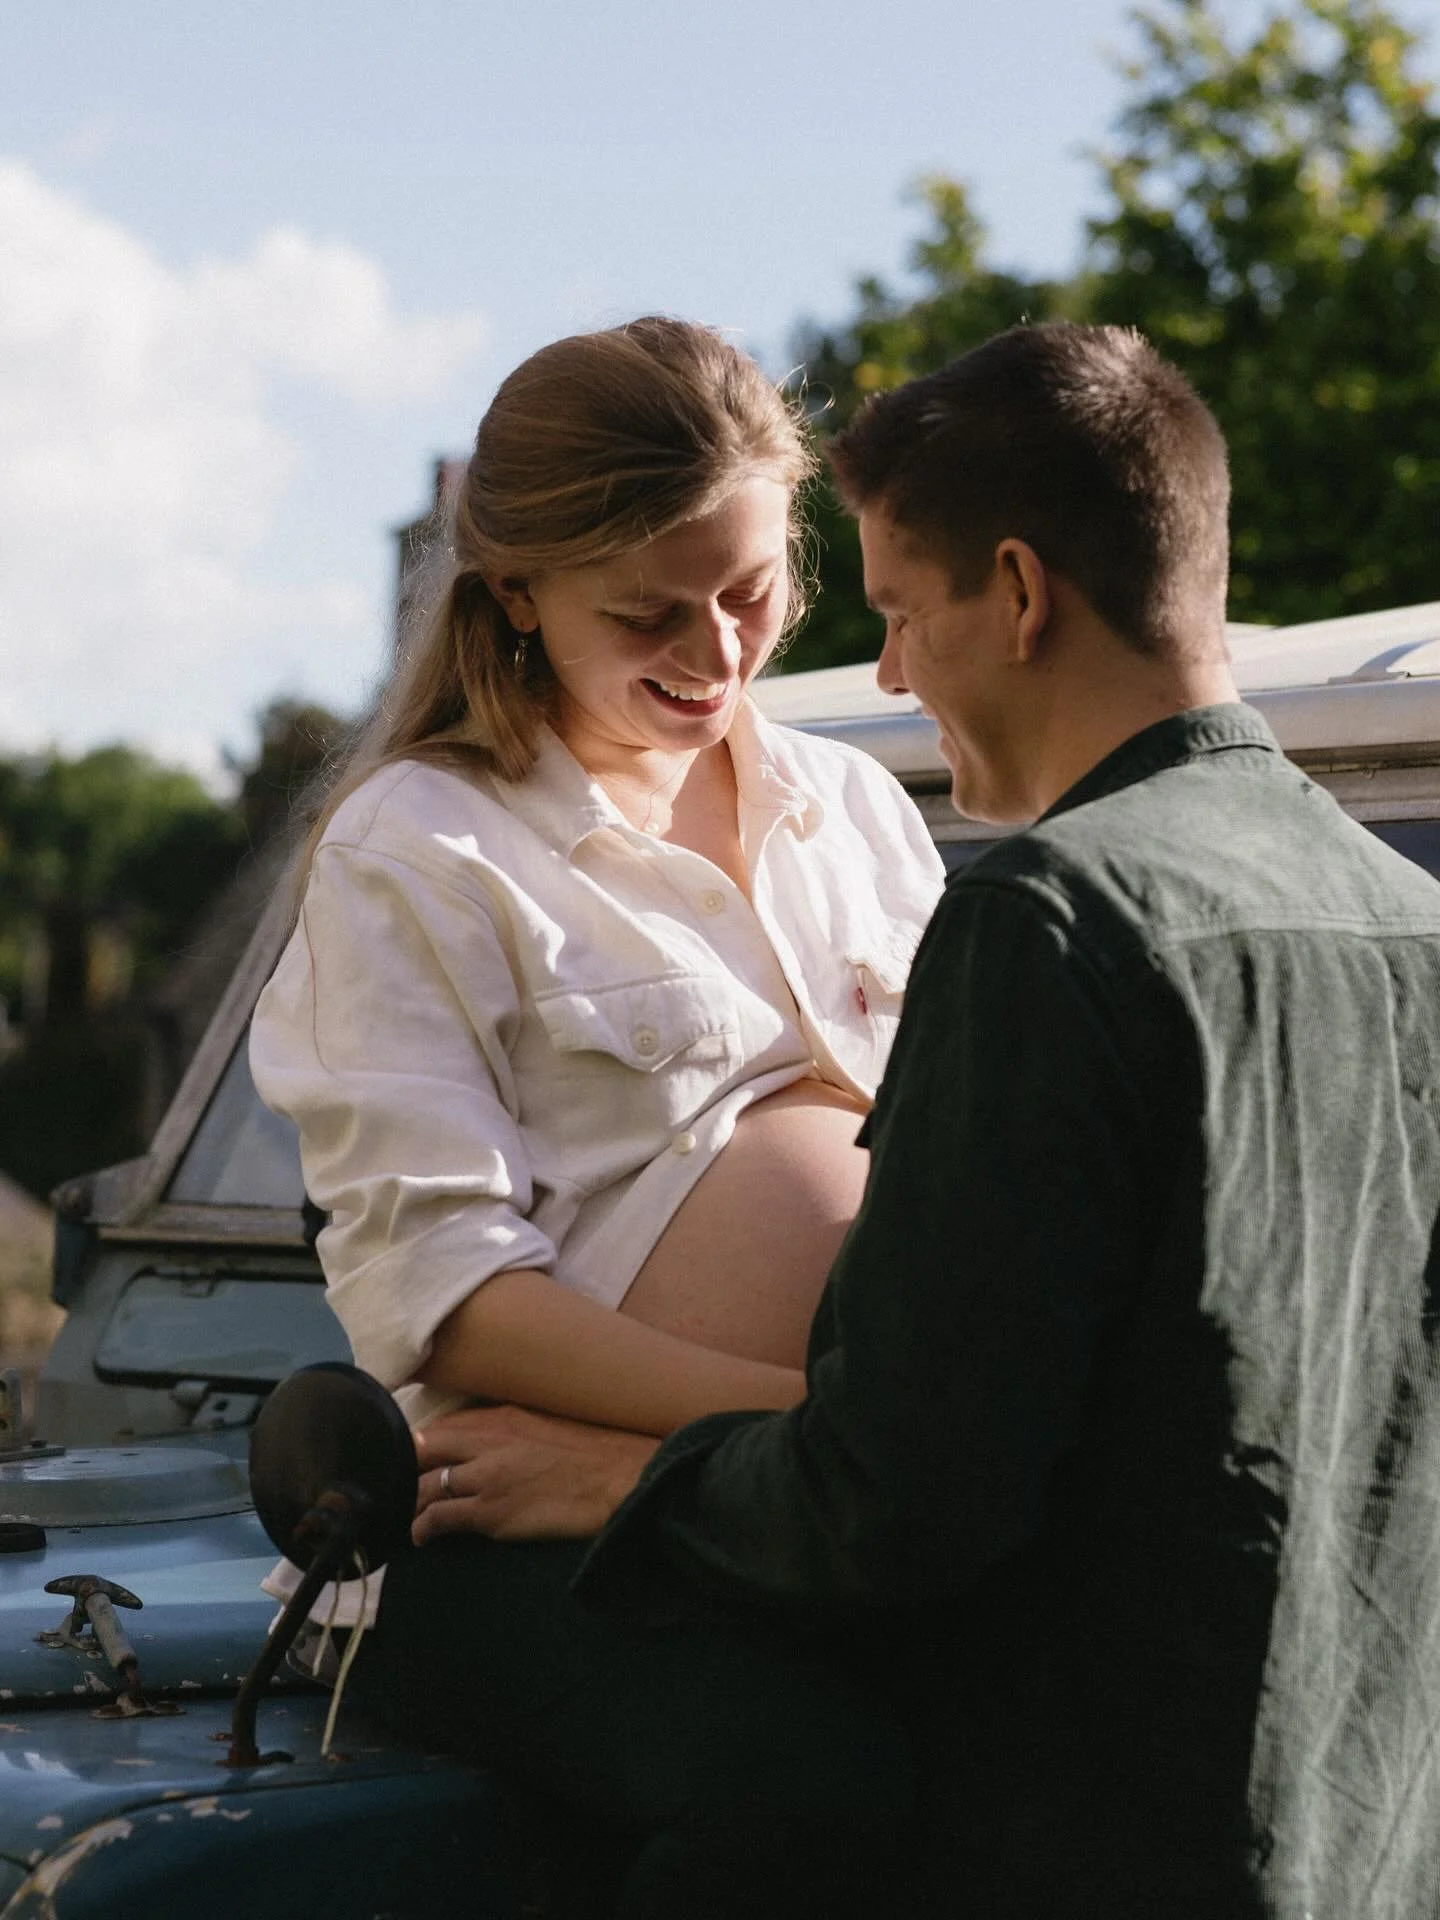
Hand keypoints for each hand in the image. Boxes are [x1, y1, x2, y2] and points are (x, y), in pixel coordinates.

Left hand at [413, 1404, 659, 1543]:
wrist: (618, 1478)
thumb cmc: (592, 1454)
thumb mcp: (544, 1425)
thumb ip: (510, 1431)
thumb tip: (487, 1446)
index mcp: (500, 1416)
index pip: (442, 1426)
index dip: (422, 1445)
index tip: (415, 1461)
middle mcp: (486, 1440)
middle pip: (423, 1449)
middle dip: (405, 1468)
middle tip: (398, 1487)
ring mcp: (485, 1475)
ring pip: (424, 1484)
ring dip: (410, 1500)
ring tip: (406, 1514)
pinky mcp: (491, 1510)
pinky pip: (439, 1516)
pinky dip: (423, 1527)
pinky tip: (420, 1537)